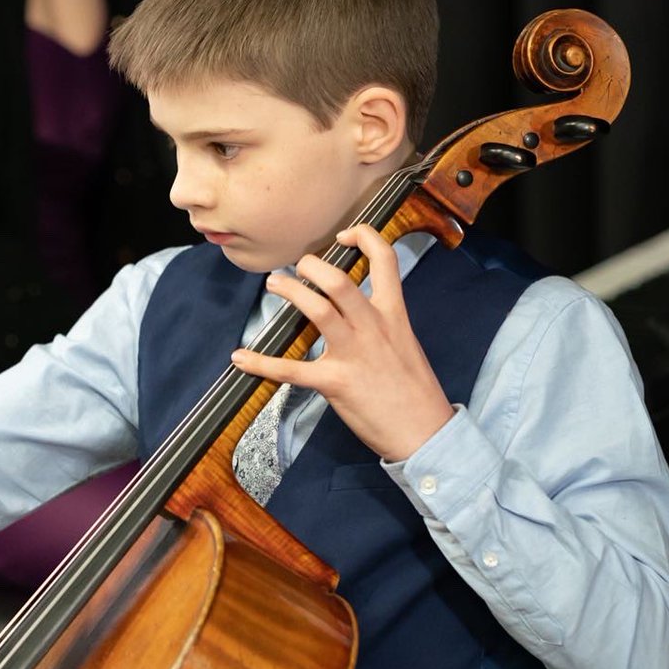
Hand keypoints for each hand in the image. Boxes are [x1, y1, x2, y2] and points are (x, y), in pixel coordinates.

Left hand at [230, 225, 453, 461]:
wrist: (426, 434)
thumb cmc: (416, 391)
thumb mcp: (406, 343)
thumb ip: (382, 322)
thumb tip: (357, 308)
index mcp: (393, 315)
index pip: (386, 260)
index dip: (364, 237)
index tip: (344, 234)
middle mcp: (373, 328)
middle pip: (339, 281)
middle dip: (312, 266)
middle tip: (297, 265)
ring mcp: (354, 355)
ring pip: (318, 310)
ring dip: (290, 292)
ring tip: (274, 284)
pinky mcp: (335, 383)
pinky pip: (291, 370)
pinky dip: (261, 363)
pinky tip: (241, 358)